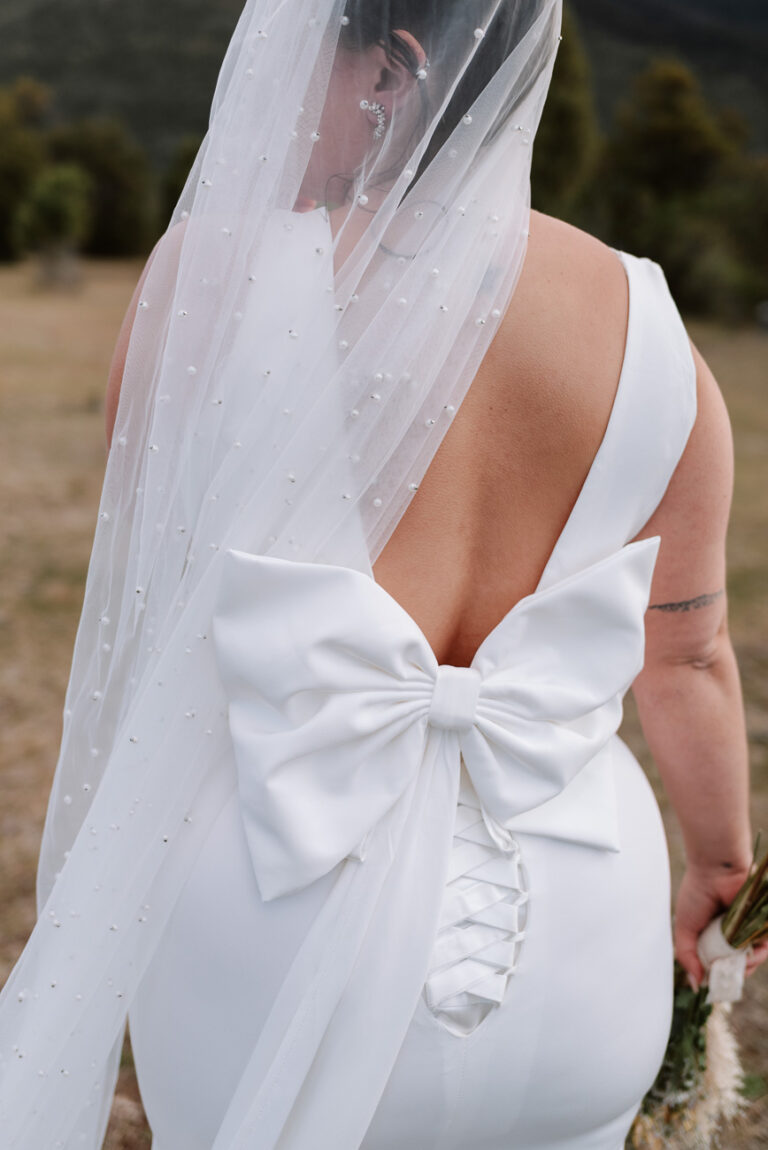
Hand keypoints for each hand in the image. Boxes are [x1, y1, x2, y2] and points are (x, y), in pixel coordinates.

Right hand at [674, 864, 767, 989]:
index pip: (718, 963)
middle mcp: (731, 934)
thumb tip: (696, 985)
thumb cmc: (697, 894)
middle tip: (728, 976)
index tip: (715, 982)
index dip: (718, 975)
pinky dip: (760, 954)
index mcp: (712, 935)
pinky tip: (751, 955)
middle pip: (738, 965)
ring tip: (741, 965)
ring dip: (748, 967)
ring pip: (753, 958)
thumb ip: (687, 956)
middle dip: (734, 975)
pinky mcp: (761, 924)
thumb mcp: (685, 929)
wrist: (715, 870)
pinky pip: (765, 945)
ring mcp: (747, 930)